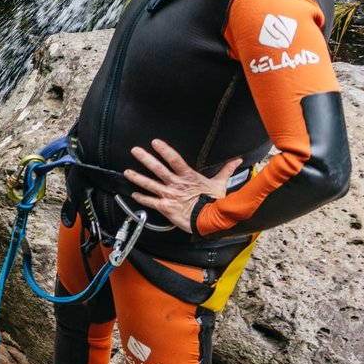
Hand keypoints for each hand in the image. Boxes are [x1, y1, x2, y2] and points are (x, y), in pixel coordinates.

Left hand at [125, 139, 240, 232]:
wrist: (211, 221)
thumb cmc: (215, 203)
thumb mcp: (220, 184)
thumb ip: (226, 170)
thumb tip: (236, 160)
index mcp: (188, 177)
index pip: (175, 159)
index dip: (164, 150)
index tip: (155, 142)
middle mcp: (176, 185)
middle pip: (158, 169)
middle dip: (145, 159)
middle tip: (135, 150)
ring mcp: (170, 196)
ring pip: (150, 184)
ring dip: (137, 178)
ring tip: (127, 172)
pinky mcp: (166, 207)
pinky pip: (151, 202)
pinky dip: (141, 198)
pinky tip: (133, 194)